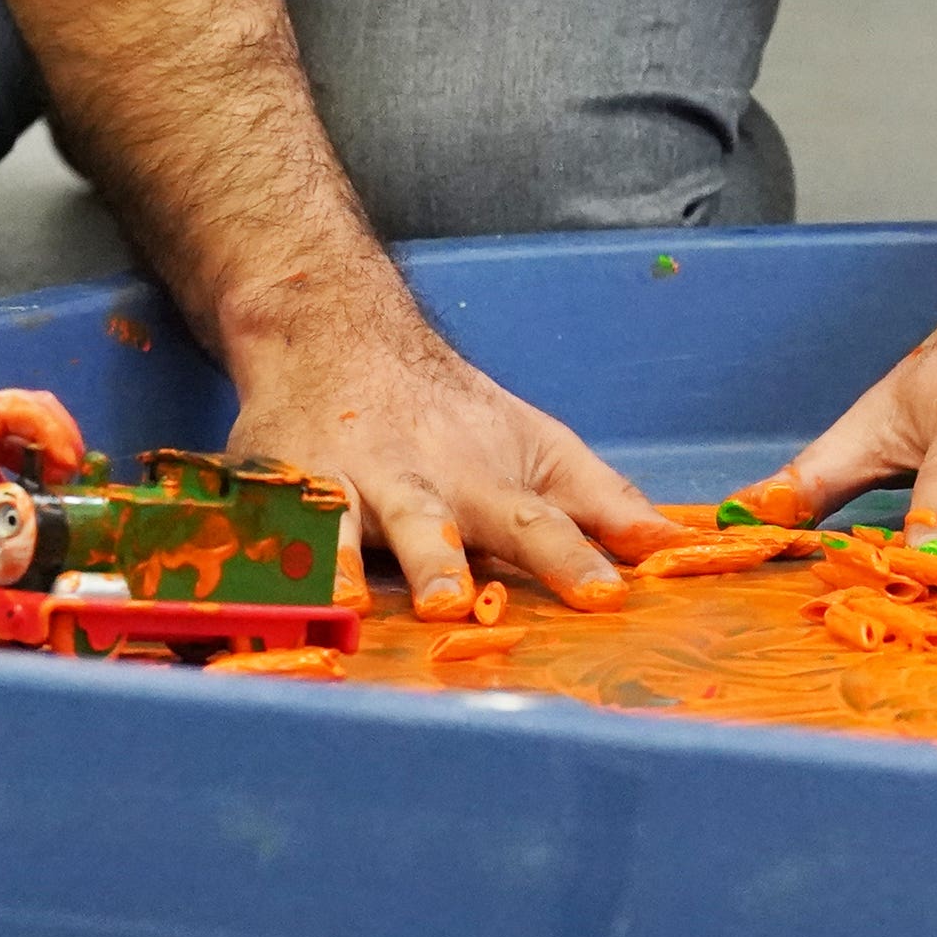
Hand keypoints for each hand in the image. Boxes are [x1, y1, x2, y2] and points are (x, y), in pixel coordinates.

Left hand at [0, 386, 89, 543]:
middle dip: (62, 452)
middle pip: (37, 423)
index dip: (53, 434)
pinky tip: (14, 531)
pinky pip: (5, 479)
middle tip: (72, 494)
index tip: (68, 468)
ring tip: (50, 518)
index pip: (23, 410)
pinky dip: (18, 501)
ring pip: (25, 453)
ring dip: (43, 480)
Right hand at [233, 317, 689, 619]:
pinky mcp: (275, 485)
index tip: (605, 594)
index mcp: (482, 480)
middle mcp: (412, 481)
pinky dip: (263, 549)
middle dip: (442, 560)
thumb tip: (673, 545)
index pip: (536, 521)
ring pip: (342, 523)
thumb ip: (601, 500)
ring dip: (347, 562)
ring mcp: (339, 482)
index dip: (570, 558)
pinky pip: (265, 519)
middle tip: (455, 604)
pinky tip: (263, 582)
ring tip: (352, 603)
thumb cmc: (451, 412)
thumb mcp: (537, 443)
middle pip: (432, 522)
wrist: (335, 332)